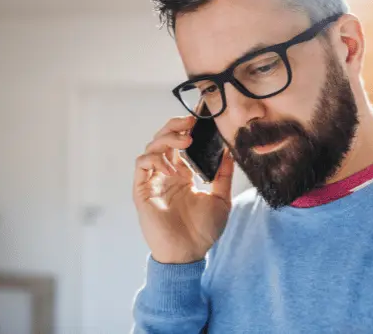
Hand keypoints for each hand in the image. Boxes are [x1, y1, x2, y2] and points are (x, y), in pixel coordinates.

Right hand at [133, 115, 234, 263]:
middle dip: (174, 126)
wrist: (189, 254)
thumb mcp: (221, 199)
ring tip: (186, 141)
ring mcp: (153, 181)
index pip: (180, 144)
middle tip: (190, 121)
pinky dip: (156, 159)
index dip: (187, 129)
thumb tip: (229, 150)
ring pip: (151, 147)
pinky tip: (173, 168)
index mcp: (183, 175)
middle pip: (163, 139)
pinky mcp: (142, 190)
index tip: (200, 119)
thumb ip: (223, 174)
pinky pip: (142, 165)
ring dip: (167, 139)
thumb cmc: (204, 231)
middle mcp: (166, 174)